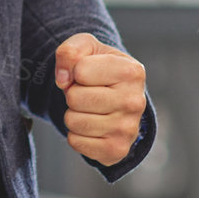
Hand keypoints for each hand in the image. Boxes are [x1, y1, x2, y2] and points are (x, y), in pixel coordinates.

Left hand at [54, 32, 147, 166]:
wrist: (116, 97)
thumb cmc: (99, 68)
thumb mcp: (87, 48)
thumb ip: (70, 51)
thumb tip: (63, 80)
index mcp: (132, 72)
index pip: (80, 70)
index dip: (74, 71)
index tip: (86, 74)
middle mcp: (135, 102)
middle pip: (74, 98)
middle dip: (72, 93)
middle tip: (87, 93)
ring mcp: (128, 129)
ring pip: (72, 121)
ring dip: (73, 113)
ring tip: (90, 108)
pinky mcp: (117, 150)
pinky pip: (75, 142)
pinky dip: (75, 133)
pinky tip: (92, 125)